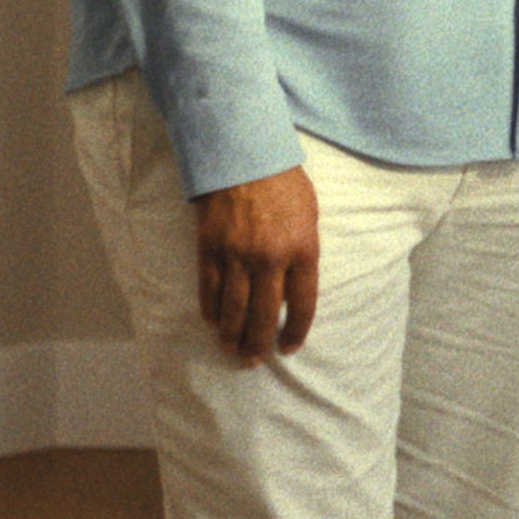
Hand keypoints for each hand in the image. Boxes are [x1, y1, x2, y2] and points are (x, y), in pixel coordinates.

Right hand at [194, 166, 318, 364]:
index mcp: (303, 249)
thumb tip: (292, 287)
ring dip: (232, 335)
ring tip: (232, 350)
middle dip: (259, 343)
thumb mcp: (309, 216)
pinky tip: (213, 324)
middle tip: (254, 362)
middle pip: (264, 314)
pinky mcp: (210, 250)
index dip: (296, 330)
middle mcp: (270, 258)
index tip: (289, 348)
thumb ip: (303, 252)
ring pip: (233, 309)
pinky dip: (210, 311)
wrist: (245, 157)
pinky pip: (209, 290)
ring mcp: (236, 256)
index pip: (303, 303)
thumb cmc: (285, 184)